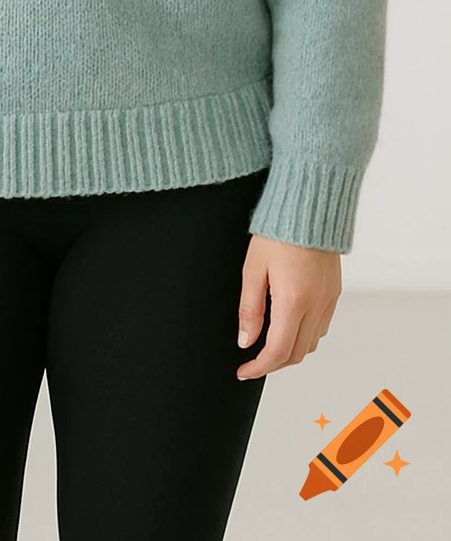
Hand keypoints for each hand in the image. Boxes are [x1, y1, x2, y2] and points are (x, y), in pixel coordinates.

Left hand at [236, 233, 340, 379]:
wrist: (309, 207)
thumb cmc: (279, 231)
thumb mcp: (253, 268)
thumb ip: (250, 308)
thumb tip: (246, 340)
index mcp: (293, 301)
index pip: (278, 351)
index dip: (258, 367)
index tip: (243, 371)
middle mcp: (316, 305)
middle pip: (296, 353)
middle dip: (273, 363)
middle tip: (252, 361)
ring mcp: (328, 300)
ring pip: (311, 343)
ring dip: (290, 350)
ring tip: (268, 343)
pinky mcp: (334, 293)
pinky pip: (322, 327)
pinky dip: (305, 335)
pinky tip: (289, 324)